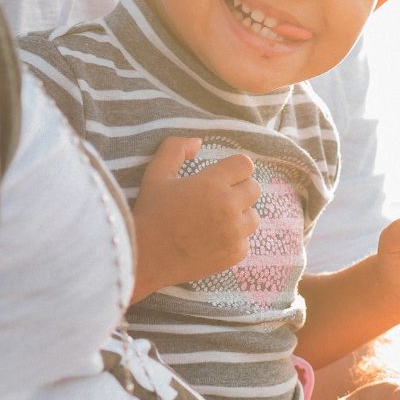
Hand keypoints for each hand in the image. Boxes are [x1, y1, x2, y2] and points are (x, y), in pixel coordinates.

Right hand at [130, 137, 260, 301]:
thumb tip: (198, 141)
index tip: (222, 177)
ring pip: (253, 216)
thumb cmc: (150, 213)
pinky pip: (246, 240)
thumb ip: (176, 149)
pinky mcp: (235, 254)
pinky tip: (211, 240)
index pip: (245, 165)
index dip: (234, 169)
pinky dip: (233, 240)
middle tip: (216, 199)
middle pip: (254, 188)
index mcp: (212, 183)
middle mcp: (228, 206)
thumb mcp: (156, 174)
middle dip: (238, 190)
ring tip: (215, 220)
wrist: (145, 258)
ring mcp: (234, 233)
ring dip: (239, 215)